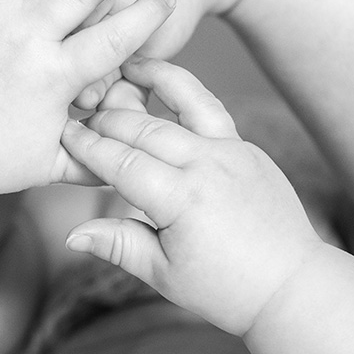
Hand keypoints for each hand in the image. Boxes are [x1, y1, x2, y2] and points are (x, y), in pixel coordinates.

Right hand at [61, 56, 323, 335]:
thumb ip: (117, 244)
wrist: (292, 286)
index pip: (120, 162)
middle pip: (143, 128)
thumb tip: (71, 235)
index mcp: (183, 201)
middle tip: (79, 110)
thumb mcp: (164, 274)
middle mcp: (208, 167)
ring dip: (150, 81)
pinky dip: (184, 91)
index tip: (62, 134)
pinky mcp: (246, 147)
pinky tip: (162, 80)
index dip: (87, 146)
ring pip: (182, 103)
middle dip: (106, 117)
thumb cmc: (227, 288)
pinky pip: (210, 109)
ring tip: (124, 65)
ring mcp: (232, 151)